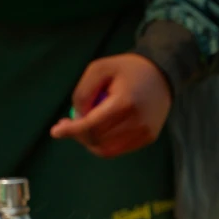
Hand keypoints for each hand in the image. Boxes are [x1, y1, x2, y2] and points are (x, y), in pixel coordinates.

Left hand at [50, 54, 170, 157]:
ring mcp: (145, 133)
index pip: (92, 127)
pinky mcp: (149, 137)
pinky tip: (102, 129)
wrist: (163, 73)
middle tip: (68, 125)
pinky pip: (118, 149)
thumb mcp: (99, 69)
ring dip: (90, 141)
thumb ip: (83, 92)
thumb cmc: (128, 69)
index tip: (55, 131)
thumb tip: (77, 118)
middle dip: (78, 135)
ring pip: (106, 150)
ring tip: (86, 126)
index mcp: (125, 103)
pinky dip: (104, 143)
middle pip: (97, 140)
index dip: (71, 131)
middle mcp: (137, 122)